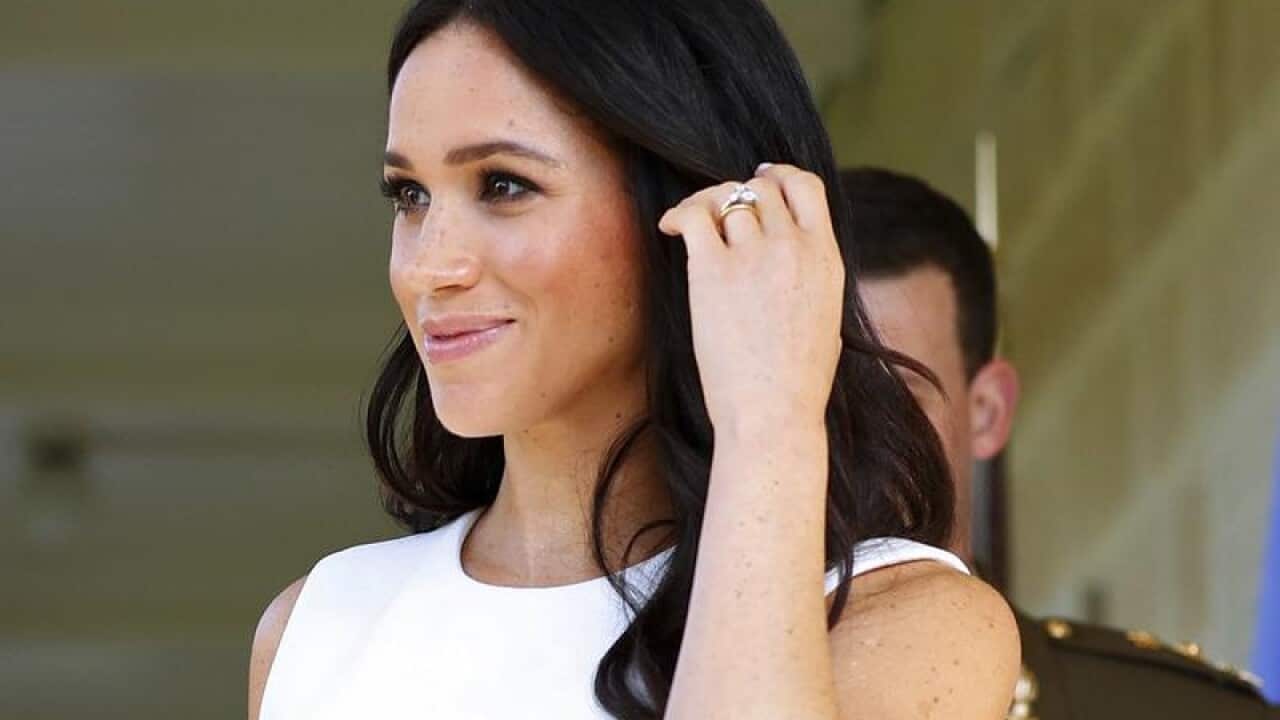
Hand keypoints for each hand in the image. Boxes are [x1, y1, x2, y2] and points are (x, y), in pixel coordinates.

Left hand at [658, 163, 844, 436]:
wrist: (773, 413)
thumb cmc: (798, 381)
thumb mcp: (826, 315)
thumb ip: (811, 273)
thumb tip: (791, 252)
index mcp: (827, 256)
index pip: (806, 186)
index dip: (779, 175)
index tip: (760, 179)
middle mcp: (792, 246)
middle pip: (760, 189)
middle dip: (738, 194)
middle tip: (719, 210)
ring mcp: (753, 255)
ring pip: (726, 200)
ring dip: (708, 207)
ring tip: (693, 226)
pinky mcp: (713, 270)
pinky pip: (692, 217)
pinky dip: (678, 214)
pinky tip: (668, 227)